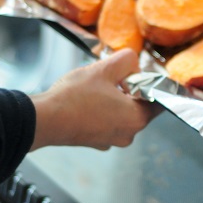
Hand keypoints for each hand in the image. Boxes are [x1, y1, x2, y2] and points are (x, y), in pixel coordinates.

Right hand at [29, 48, 161, 150]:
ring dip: (115, 99)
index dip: (152, 84)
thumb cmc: (74, 96)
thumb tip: (133, 63)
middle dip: (130, 89)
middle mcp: (128, 134)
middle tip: (113, 77)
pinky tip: (87, 100)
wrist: (44, 119)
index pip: (159, 100)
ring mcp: (111, 141)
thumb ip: (127, 60)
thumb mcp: (104, 68)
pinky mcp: (96, 141)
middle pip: (140, 105)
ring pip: (122, 113)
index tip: (142, 75)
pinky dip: (103, 111)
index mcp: (137, 118)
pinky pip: (108, 122)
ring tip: (97, 87)